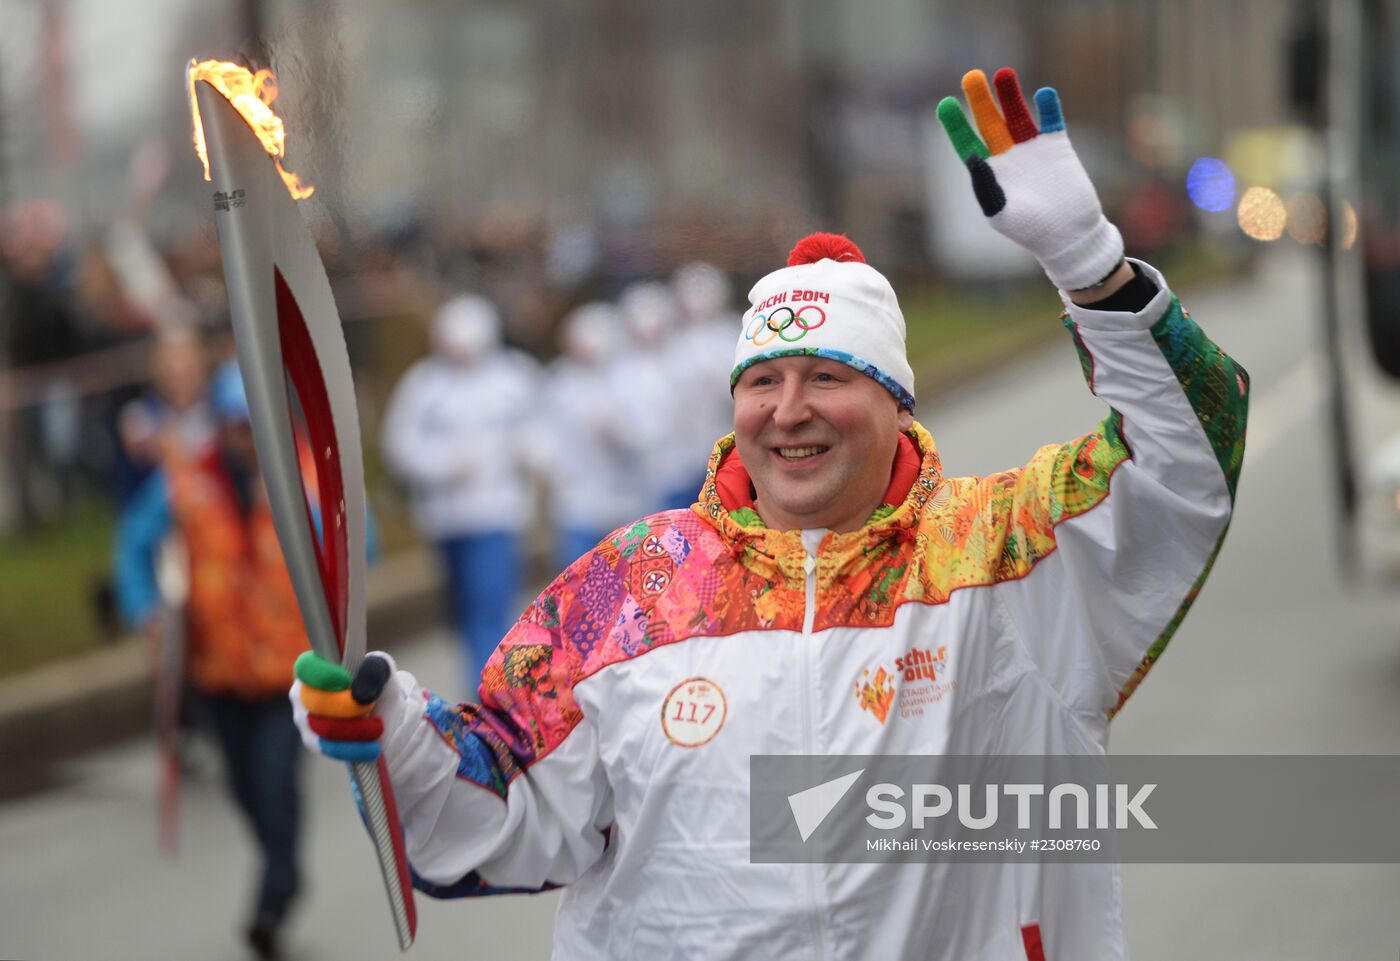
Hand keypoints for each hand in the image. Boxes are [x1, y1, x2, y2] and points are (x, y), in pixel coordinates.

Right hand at [290, 650, 395, 762]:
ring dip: (356, 730)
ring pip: (325, 728)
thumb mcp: (383, 672)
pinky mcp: (313, 741)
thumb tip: (360, 694)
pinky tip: (373, 748)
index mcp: (315, 666)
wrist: (384, 715)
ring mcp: (304, 719)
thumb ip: (374, 670)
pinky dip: (354, 749)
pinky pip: (330, 748)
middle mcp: (303, 692)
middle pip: (318, 702)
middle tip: (371, 706)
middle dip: (348, 706)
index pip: (307, 667)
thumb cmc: (377, 686)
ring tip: (378, 728)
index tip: (345, 680)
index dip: (323, 674)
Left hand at [937, 67, 1123, 290]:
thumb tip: (973, 157)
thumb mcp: (1000, 213)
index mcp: (988, 172)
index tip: (945, 104)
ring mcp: (1032, 148)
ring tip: (1003, 74)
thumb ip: (986, 187)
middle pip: (989, 121)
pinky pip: (1050, 121)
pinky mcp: (1057, 146)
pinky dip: (1048, 107)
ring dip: (1010, 95)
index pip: (967, 142)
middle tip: (971, 77)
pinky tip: (1043, 94)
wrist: (1068, 234)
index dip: (956, 124)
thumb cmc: (1030, 231)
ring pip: (1017, 114)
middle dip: (980, 100)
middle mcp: (1007, 155)